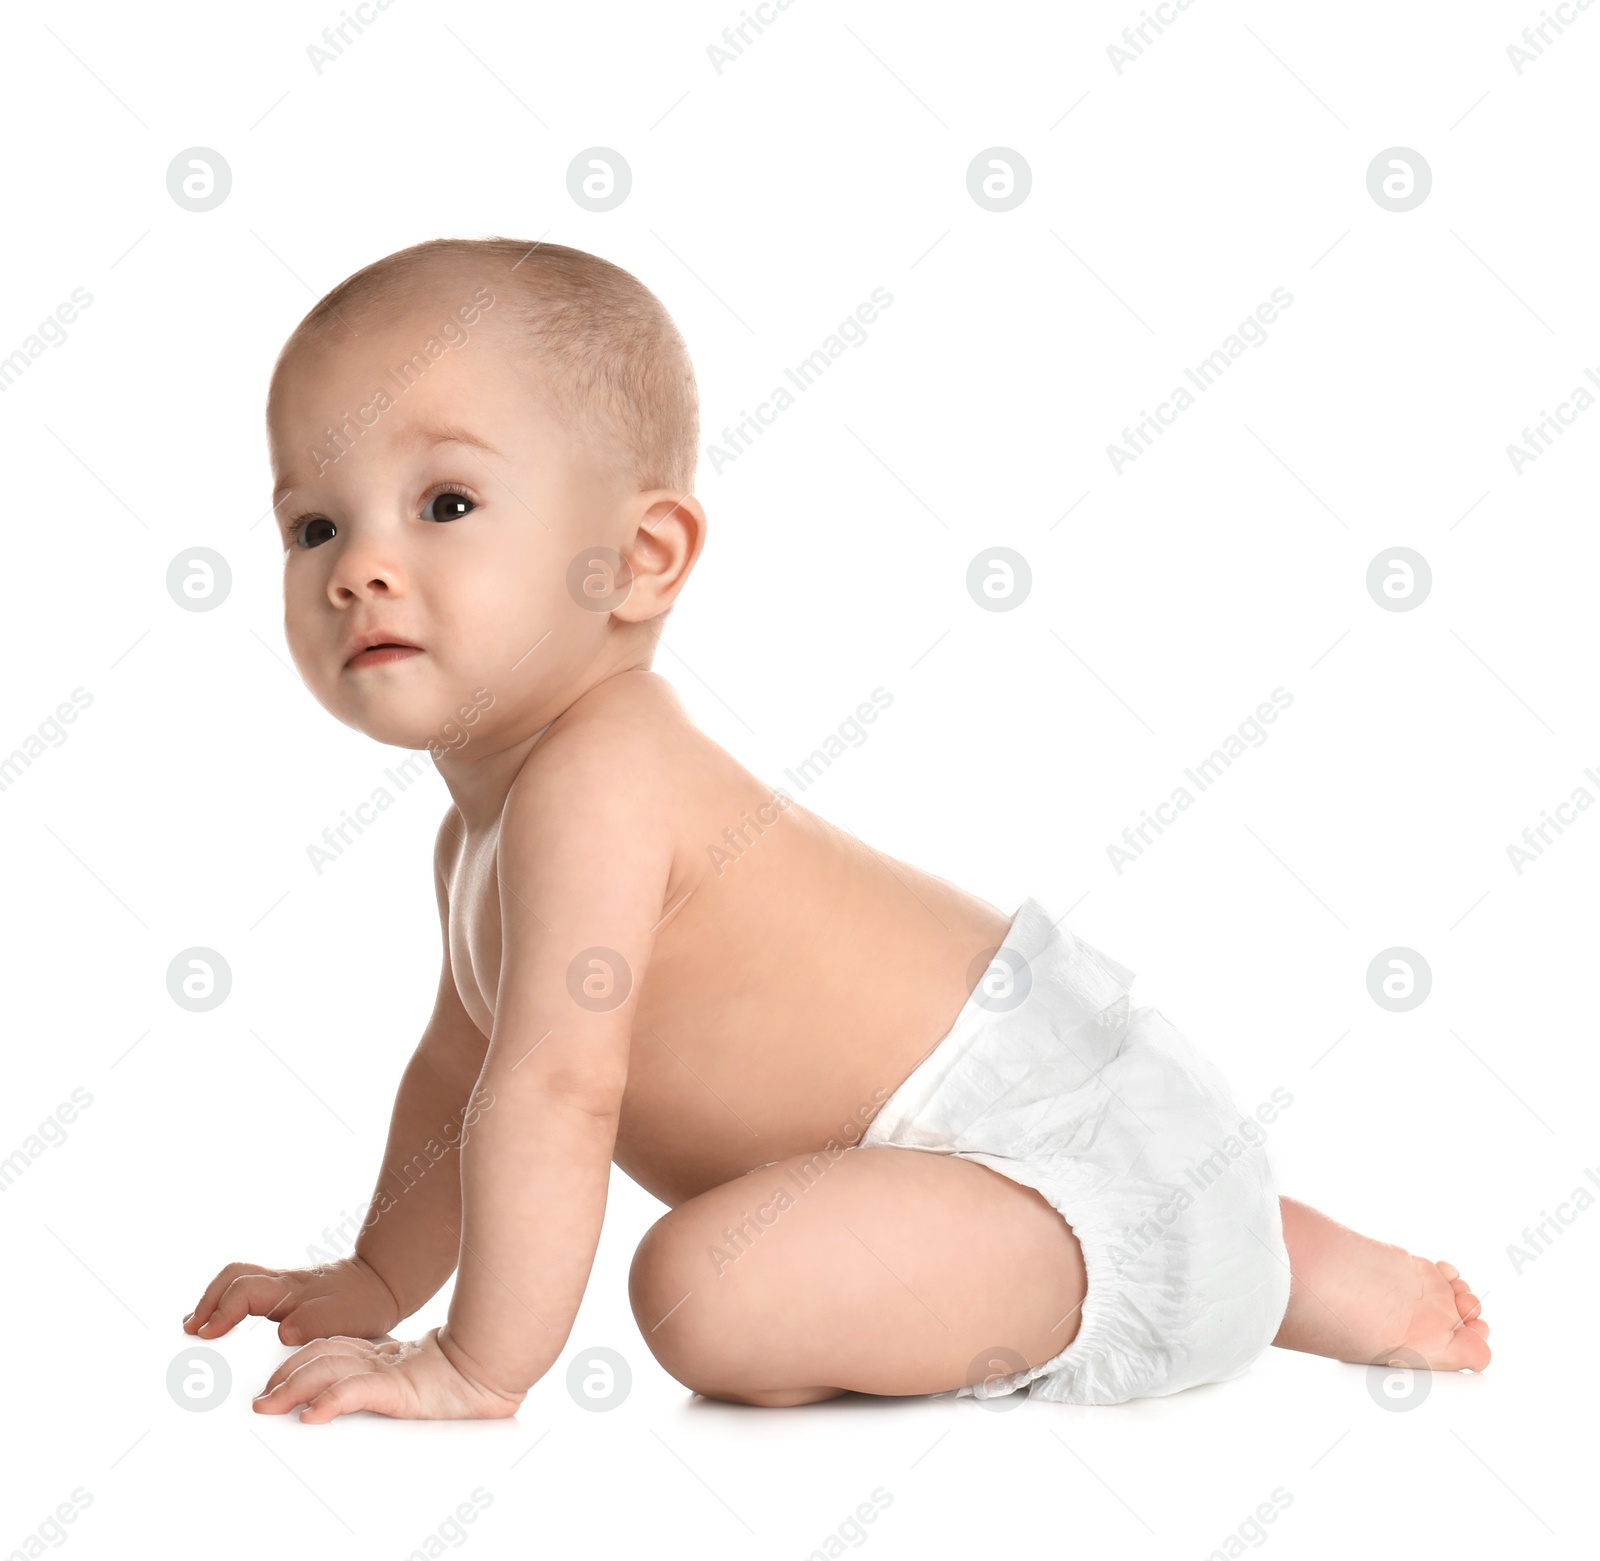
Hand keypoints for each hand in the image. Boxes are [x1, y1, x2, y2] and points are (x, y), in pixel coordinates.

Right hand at [183, 1254, 400, 1345]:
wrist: (383, 1284)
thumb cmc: (364, 1303)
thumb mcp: (344, 1318)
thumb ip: (314, 1322)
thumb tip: (283, 1330)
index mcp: (291, 1291)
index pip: (244, 1291)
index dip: (220, 1311)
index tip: (206, 1333)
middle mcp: (282, 1284)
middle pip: (234, 1277)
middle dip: (207, 1301)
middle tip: (189, 1330)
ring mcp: (282, 1286)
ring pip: (238, 1280)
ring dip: (213, 1300)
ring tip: (195, 1327)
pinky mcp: (285, 1294)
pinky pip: (248, 1291)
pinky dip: (228, 1304)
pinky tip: (222, 1326)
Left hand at [252, 1327, 523, 1421]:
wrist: (499, 1367)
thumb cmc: (469, 1382)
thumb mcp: (419, 1384)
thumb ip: (392, 1385)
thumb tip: (353, 1403)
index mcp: (386, 1356)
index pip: (332, 1350)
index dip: (300, 1361)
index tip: (275, 1380)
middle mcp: (382, 1358)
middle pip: (323, 1356)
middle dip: (286, 1376)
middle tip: (260, 1398)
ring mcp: (389, 1370)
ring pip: (330, 1370)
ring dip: (294, 1389)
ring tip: (268, 1405)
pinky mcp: (399, 1386)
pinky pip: (356, 1392)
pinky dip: (330, 1402)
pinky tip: (312, 1414)